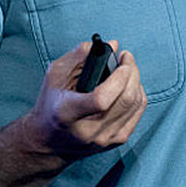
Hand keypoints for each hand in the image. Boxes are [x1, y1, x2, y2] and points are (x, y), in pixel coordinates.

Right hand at [22, 39, 148, 157]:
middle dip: (131, 71)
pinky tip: (130, 86)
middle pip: (125, 99)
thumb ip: (80, 55)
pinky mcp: (115, 141)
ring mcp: (104, 138)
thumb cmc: (50, 104)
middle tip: (126, 57)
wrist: (47, 141)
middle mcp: (88, 130)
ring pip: (135, 104)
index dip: (118, 77)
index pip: (101, 99)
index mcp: (68, 113)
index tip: (119, 58)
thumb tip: (112, 45)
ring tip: (127, 69)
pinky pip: (137, 113)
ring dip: (136, 80)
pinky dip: (138, 95)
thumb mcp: (55, 75)